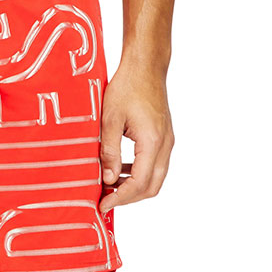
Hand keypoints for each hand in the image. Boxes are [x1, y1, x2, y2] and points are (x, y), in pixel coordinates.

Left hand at [98, 62, 174, 213]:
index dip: (121, 198)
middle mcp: (165, 144)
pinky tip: (121, 168)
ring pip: (155, 176)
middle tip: (106, 200)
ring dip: (134, 185)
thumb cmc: (127, 86)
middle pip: (152, 186)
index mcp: (153, 142)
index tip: (104, 205)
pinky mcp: (164, 135)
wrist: (145, 66)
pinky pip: (155, 163)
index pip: (140, 183)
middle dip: (129, 197)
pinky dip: (139, 172)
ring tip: (110, 186)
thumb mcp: (109, 118)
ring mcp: (167, 140)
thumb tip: (108, 179)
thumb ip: (109, 151)